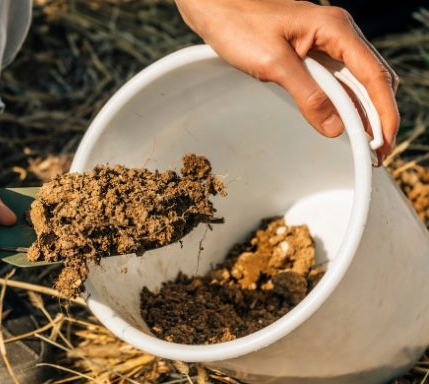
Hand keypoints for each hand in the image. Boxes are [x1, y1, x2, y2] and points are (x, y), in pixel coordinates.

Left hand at [175, 0, 399, 164]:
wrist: (215, 9)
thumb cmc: (239, 26)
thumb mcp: (274, 63)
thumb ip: (307, 95)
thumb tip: (336, 128)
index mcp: (335, 28)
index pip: (373, 74)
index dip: (383, 111)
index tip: (384, 142)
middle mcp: (338, 33)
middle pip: (372, 79)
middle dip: (378, 116)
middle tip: (377, 153)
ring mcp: (326, 41)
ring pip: (357, 81)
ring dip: (362, 112)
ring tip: (365, 145)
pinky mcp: (312, 51)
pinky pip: (337, 79)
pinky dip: (343, 102)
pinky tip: (343, 123)